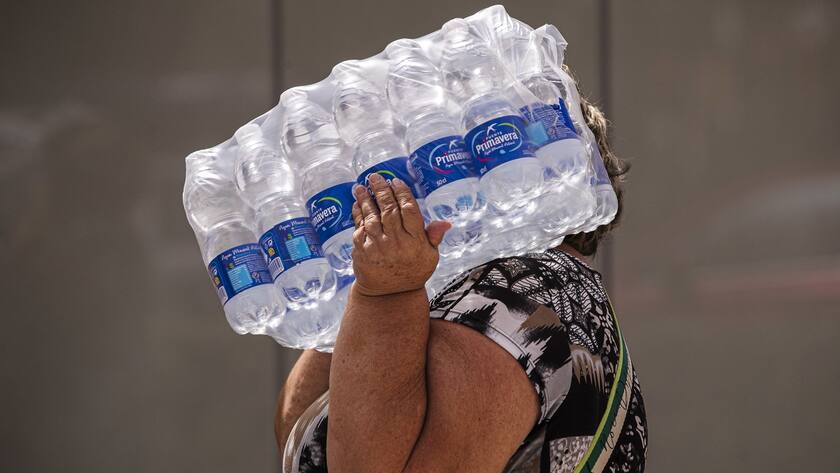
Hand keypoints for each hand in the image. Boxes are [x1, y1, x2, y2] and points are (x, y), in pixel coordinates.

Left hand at [350, 173, 449, 296]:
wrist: (390, 295)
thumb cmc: (413, 271)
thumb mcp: (430, 256)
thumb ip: (434, 237)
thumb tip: (445, 223)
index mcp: (415, 241)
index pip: (409, 210)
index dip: (402, 193)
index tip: (396, 182)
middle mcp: (397, 242)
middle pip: (389, 209)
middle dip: (381, 190)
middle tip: (376, 177)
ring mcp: (378, 246)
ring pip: (371, 216)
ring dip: (365, 199)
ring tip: (361, 186)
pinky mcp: (363, 251)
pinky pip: (360, 227)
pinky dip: (358, 214)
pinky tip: (357, 203)